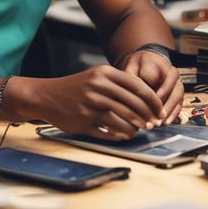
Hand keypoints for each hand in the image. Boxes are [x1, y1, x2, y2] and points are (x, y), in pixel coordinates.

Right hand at [28, 64, 175, 140]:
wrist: (46, 96)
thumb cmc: (76, 87)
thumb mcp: (96, 77)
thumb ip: (119, 85)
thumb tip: (147, 100)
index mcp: (104, 73)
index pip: (138, 87)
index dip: (153, 101)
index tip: (160, 110)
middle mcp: (98, 87)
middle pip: (134, 105)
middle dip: (148, 117)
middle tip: (154, 124)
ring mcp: (90, 105)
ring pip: (124, 120)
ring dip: (136, 128)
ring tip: (139, 130)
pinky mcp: (84, 122)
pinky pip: (108, 132)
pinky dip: (120, 135)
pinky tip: (124, 135)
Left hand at [117, 50, 184, 124]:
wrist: (146, 63)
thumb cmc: (138, 66)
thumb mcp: (131, 68)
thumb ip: (133, 78)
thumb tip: (137, 93)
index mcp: (160, 65)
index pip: (160, 78)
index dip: (157, 91)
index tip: (152, 102)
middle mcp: (172, 74)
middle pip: (175, 89)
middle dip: (167, 104)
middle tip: (159, 115)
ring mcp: (177, 83)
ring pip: (178, 97)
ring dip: (171, 111)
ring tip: (162, 122)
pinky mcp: (177, 93)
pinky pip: (179, 104)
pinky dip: (174, 114)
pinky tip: (166, 122)